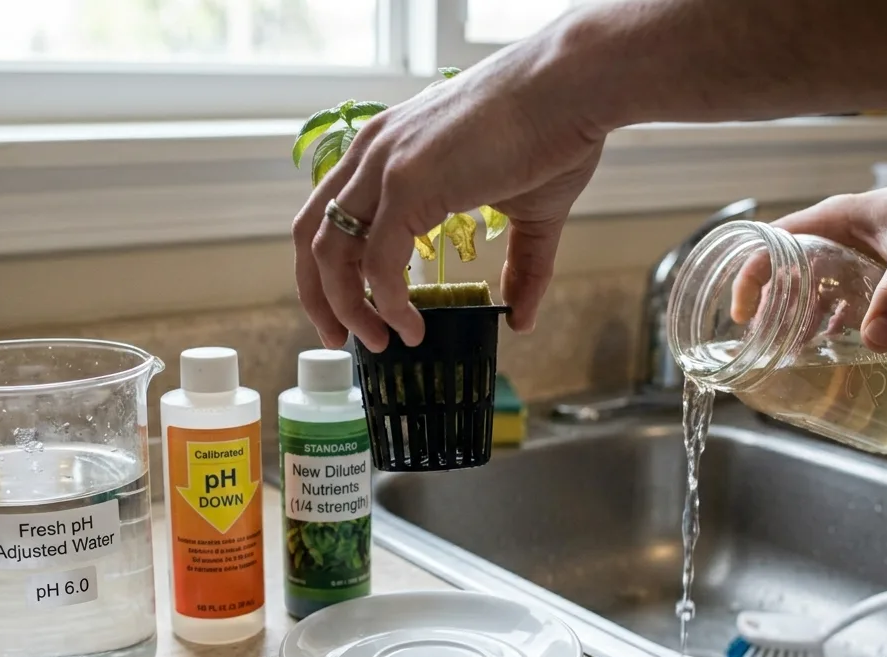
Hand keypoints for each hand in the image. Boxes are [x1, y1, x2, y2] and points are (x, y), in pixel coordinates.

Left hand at [291, 33, 605, 352]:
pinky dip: (388, 302)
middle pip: (311, 235)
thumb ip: (520, 265)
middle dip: (318, 297)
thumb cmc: (555, 129)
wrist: (575, 84)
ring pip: (331, 252)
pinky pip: (377, 261)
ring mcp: (386, 165)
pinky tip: (411, 325)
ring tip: (380, 342)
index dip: (327, 270)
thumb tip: (521, 320)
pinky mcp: (409, 182)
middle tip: (341, 340)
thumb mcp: (529, 210)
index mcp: (388, 148)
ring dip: (348, 308)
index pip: (329, 214)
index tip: (348, 313)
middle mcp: (373, 152)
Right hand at [765, 163, 886, 352]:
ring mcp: (862, 263)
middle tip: (763, 347)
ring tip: (791, 357)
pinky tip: (834, 352)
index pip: (772, 244)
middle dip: (772, 311)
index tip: (741, 313)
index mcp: (835, 220)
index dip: (749, 277)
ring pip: (817, 295)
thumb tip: (875, 341)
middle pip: (789, 276)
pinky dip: (838, 329)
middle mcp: (841, 241)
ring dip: (803, 325)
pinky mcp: (884, 282)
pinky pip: (848, 308)